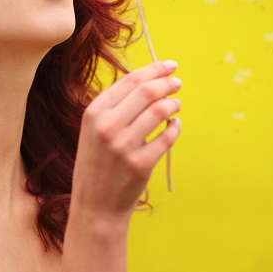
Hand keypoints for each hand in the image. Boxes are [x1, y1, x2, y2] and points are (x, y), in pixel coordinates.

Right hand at [71, 60, 181, 220]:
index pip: (130, 80)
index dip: (154, 69)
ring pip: (160, 112)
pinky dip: (175, 127)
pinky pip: (167, 137)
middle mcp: (107, 126)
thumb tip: (149, 80)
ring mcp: (124, 146)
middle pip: (148, 92)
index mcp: (94, 113)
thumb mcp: (94, 130)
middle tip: (178, 83)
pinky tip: (175, 126)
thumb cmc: (98, 163)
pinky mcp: (140, 164)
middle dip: (168, 83)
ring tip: (176, 105)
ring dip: (173, 104)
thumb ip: (116, 106)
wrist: (95, 206)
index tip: (170, 65)